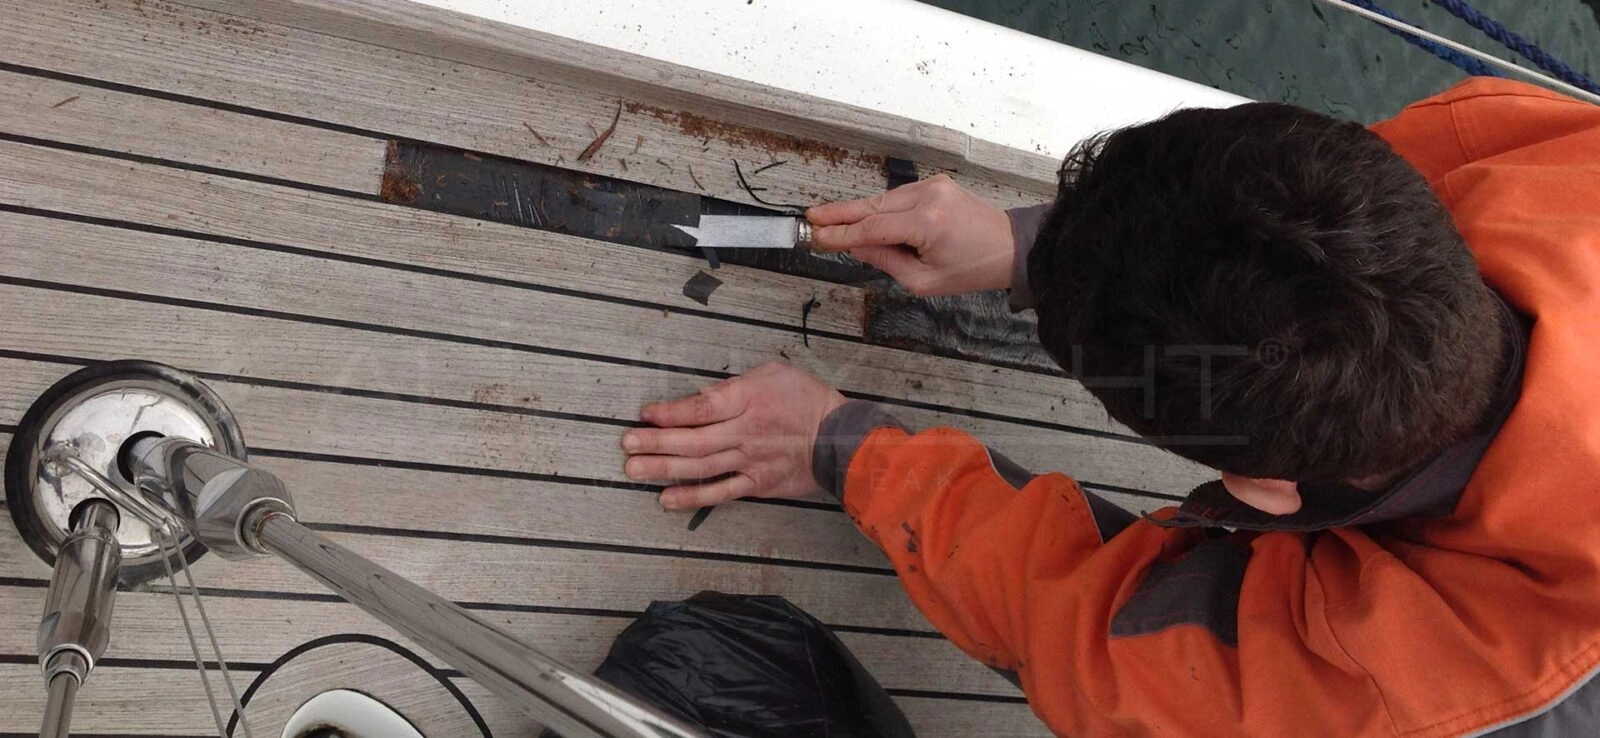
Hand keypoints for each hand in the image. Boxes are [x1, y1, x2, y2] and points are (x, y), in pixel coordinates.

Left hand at [621, 362, 848, 509]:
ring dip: (664, 470)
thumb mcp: (773, 374)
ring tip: (634, 470)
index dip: (669, 413)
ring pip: (700, 467)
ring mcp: (749, 461)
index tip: (645, 415)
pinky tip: (667, 499)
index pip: (700, 408)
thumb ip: (734, 385)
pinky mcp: (757, 483)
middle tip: (626, 446)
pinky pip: (720, 493)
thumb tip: (702, 398)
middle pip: (692, 440)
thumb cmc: (807, 400)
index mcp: (748, 400)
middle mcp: (744, 432)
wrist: (841, 438)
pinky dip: (693, 497)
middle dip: (655, 443)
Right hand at [806, 174, 1013, 295]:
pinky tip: (861, 217)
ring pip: (883, 199)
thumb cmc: (972, 270)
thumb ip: (886, 261)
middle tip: (810, 218)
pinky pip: (898, 196)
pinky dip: (879, 208)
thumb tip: (854, 246)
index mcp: (927, 223)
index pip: (872, 228)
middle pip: (872, 206)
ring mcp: (933, 185)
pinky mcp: (937, 183)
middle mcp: (929, 196)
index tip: (816, 237)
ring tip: (828, 220)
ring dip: (858, 211)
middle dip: (839, 213)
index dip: (841, 234)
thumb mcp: (924, 280)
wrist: (1011, 247)